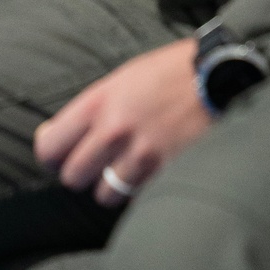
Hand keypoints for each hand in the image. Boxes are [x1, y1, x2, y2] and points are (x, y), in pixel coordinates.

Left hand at [34, 40, 209, 207]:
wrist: (219, 75)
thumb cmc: (170, 72)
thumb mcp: (124, 78)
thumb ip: (96, 108)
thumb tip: (66, 136)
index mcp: (99, 102)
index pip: (50, 146)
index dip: (51, 155)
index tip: (58, 155)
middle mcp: (114, 130)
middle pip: (73, 176)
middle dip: (81, 173)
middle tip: (94, 164)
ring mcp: (141, 155)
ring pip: (105, 194)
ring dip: (112, 186)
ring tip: (126, 168)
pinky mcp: (166, 173)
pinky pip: (138, 197)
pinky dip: (140, 190)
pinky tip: (151, 171)